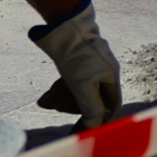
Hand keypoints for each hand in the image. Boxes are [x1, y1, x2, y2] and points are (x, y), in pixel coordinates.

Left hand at [30, 0, 123, 124]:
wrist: (63, 27)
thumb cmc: (77, 58)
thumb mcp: (84, 87)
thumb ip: (91, 109)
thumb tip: (94, 128)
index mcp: (111, 77)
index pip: (109, 106)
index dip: (97, 119)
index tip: (81, 129)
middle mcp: (103, 71)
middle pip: (92, 98)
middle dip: (72, 106)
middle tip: (56, 108)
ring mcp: (89, 65)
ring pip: (78, 91)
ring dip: (62, 99)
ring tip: (46, 101)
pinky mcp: (76, 61)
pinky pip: (70, 82)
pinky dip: (58, 90)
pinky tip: (45, 98)